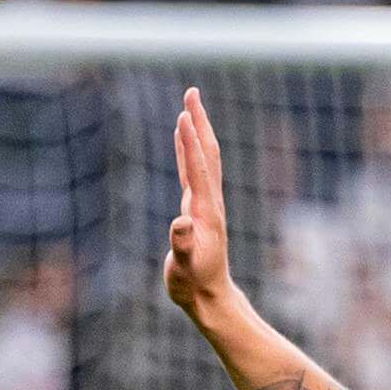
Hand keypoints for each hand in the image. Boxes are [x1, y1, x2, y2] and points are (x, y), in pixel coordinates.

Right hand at [163, 87, 238, 320]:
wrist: (209, 298)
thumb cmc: (193, 286)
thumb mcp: (184, 268)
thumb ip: (183, 246)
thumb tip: (181, 224)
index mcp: (205, 212)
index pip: (198, 169)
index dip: (189, 143)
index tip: (183, 114)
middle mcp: (209, 202)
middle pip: (207, 153)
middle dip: (200, 122)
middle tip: (192, 92)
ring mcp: (204, 204)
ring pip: (203, 158)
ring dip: (197, 130)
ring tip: (189, 104)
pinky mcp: (197, 208)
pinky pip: (193, 170)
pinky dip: (187, 150)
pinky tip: (181, 136)